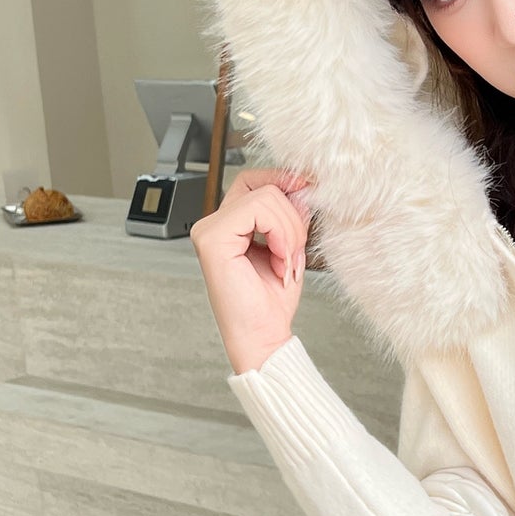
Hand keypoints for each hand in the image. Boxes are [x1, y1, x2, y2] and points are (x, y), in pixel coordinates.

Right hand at [190, 167, 313, 374]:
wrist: (263, 335)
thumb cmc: (271, 302)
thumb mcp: (289, 247)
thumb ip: (291, 217)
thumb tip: (302, 187)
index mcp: (228, 226)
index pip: (252, 182)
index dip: (280, 180)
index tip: (306, 188)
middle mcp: (212, 225)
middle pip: (264, 189)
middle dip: (293, 219)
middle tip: (295, 254)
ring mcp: (208, 230)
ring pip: (265, 198)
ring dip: (290, 232)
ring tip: (286, 263)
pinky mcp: (212, 239)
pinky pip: (258, 211)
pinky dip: (281, 234)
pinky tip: (279, 260)